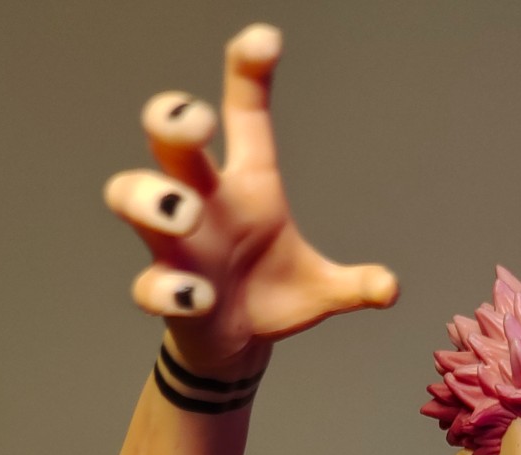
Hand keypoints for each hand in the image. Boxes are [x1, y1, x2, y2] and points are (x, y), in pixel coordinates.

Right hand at [102, 24, 397, 373]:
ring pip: (131, 194)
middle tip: (196, 126)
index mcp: (248, 185)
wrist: (236, 347)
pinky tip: (200, 297)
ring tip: (186, 216)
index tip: (264, 41)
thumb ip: (355, 285)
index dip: (248, 73)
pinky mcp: (163, 291)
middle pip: (168, 138)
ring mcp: (176, 245)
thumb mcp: (322, 289)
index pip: (244, 114)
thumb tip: (389, 289)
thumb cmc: (271, 297)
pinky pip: (149, 282)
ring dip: (152, 197)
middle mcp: (204, 202)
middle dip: (172, 120)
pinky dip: (170, 288)